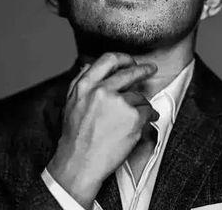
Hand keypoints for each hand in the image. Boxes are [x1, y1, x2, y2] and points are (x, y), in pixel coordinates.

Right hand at [47, 52, 158, 208]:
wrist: (80, 163)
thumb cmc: (75, 137)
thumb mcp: (71, 103)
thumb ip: (79, 82)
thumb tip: (87, 65)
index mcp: (85, 85)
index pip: (108, 60)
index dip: (123, 58)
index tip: (131, 61)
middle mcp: (102, 90)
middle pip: (129, 72)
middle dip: (143, 69)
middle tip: (151, 69)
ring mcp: (119, 102)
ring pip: (139, 97)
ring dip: (141, 106)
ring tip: (132, 121)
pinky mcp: (134, 117)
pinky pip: (148, 111)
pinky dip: (150, 117)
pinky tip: (143, 125)